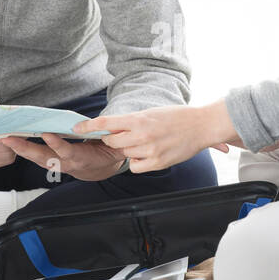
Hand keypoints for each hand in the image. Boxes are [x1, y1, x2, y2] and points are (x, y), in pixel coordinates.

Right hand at [0, 99, 16, 170]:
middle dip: (13, 141)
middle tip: (17, 132)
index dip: (9, 134)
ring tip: (10, 137)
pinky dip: (5, 154)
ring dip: (11, 148)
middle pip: (4, 150)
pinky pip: (0, 162)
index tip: (16, 129)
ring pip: (5, 157)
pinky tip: (3, 146)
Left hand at [0, 133, 126, 181]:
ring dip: (19, 149)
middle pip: (42, 157)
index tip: (47, 134)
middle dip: (24, 148)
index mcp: (80, 158)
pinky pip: (36, 157)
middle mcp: (66, 163)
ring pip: (35, 158)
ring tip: (4, 139)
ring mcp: (57, 164)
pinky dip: (23, 149)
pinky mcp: (52, 163)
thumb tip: (98, 124)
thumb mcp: (106, 142)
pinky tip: (13, 141)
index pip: (66, 151)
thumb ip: (100, 133)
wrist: (101, 167)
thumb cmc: (102, 150)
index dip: (57, 144)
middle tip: (8, 138)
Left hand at [75, 100, 236, 172]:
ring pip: (124, 154)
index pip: (105, 123)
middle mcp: (142, 135)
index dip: (88, 126)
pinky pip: (134, 166)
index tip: (76, 128)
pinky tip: (148, 154)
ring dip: (128, 150)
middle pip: (112, 141)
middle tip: (126, 135)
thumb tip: (111, 127)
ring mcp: (149, 150)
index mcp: (139, 119)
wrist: (202, 126)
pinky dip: (137, 161)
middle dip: (113, 139)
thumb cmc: (177, 117)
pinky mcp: (157, 163)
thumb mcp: (151, 113)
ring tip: (145, 142)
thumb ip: (131, 121)